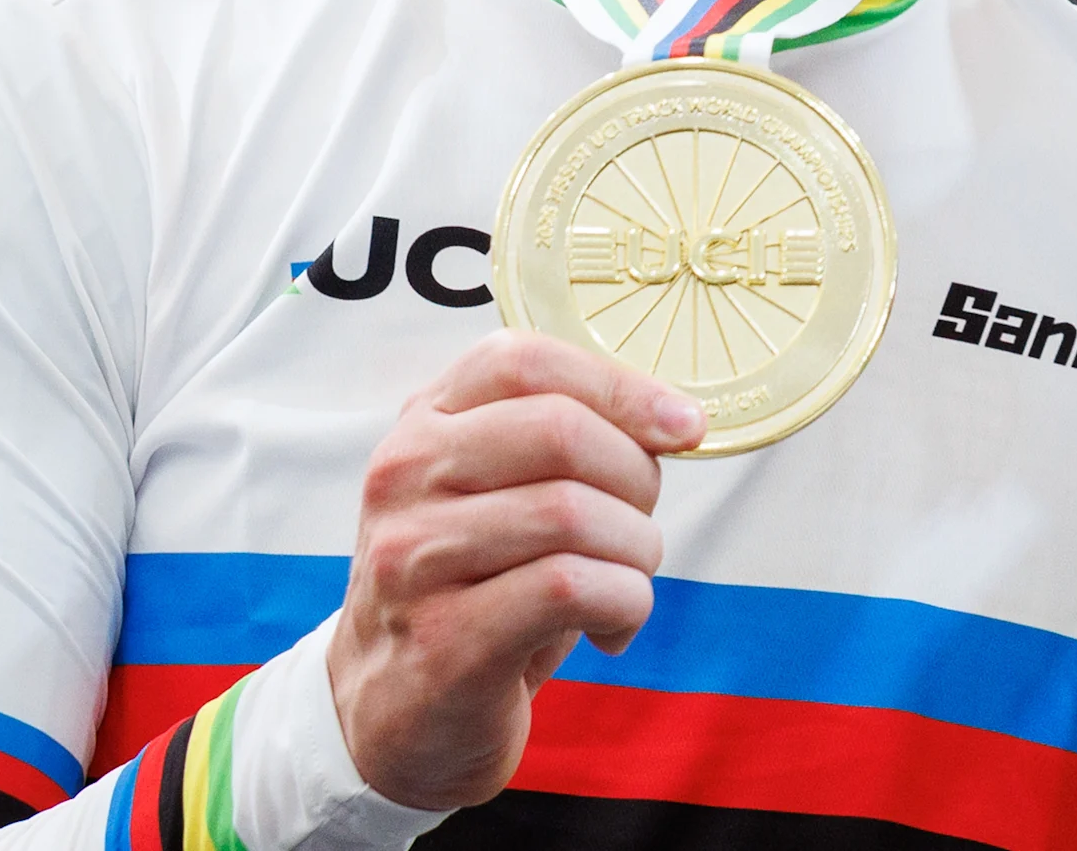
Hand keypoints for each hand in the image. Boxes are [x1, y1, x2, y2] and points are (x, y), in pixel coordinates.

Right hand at [326, 333, 704, 808]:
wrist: (392, 716)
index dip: (621, 386)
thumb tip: (676, 420)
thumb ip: (565, 443)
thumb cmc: (476, 591)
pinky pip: (570, 588)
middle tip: (640, 528)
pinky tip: (612, 630)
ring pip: (573, 513)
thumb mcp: (501, 496)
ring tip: (627, 583)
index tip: (683, 426)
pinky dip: (623, 604)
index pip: (524, 360)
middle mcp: (404, 479)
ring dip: (636, 551)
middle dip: (637, 478)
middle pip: (560, 431)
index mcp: (422, 426)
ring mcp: (412, 559)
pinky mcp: (442, 639)